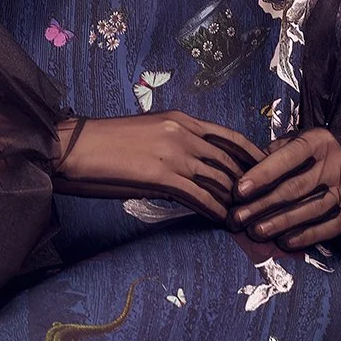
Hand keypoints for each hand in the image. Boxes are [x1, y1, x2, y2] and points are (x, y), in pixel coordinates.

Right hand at [51, 111, 264, 220]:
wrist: (74, 146)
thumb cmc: (105, 141)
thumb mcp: (147, 132)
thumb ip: (173, 143)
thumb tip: (191, 165)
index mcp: (179, 118)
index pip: (228, 136)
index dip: (251, 154)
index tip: (266, 170)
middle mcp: (182, 132)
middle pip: (230, 159)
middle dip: (250, 182)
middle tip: (264, 202)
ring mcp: (174, 154)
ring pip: (220, 179)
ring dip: (237, 201)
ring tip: (248, 218)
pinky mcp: (162, 177)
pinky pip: (201, 197)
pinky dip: (217, 211)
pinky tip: (224, 222)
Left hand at [227, 128, 340, 249]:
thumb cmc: (321, 152)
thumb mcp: (302, 140)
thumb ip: (275, 152)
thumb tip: (244, 167)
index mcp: (318, 142)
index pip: (286, 158)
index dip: (261, 175)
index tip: (239, 190)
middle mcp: (335, 165)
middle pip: (294, 188)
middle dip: (263, 205)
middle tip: (238, 218)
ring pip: (309, 210)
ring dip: (280, 223)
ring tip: (256, 232)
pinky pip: (328, 227)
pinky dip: (305, 236)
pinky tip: (284, 242)